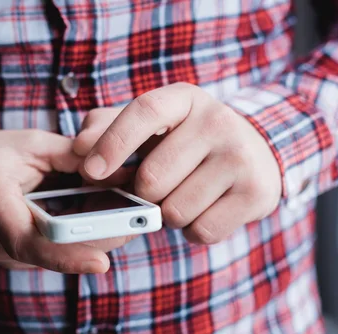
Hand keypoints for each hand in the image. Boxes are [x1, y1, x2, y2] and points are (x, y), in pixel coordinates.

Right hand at [0, 130, 133, 272]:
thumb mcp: (27, 144)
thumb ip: (71, 158)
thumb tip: (116, 172)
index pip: (26, 242)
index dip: (66, 256)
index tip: (102, 264)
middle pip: (55, 253)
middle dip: (100, 237)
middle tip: (139, 219)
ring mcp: (4, 255)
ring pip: (59, 256)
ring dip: (96, 236)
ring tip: (130, 213)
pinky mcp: (17, 257)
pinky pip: (54, 252)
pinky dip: (82, 235)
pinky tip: (106, 215)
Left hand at [77, 83, 281, 243]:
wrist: (257, 154)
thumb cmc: (188, 142)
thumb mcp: (153, 125)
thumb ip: (108, 129)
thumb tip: (79, 147)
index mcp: (184, 99)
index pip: (144, 113)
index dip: (112, 144)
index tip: (90, 172)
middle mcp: (217, 121)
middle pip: (151, 179)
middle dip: (144, 194)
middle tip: (158, 186)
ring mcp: (240, 157)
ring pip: (174, 211)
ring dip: (169, 215)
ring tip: (185, 195)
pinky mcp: (256, 193)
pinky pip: (201, 231)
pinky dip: (193, 230)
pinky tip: (205, 210)